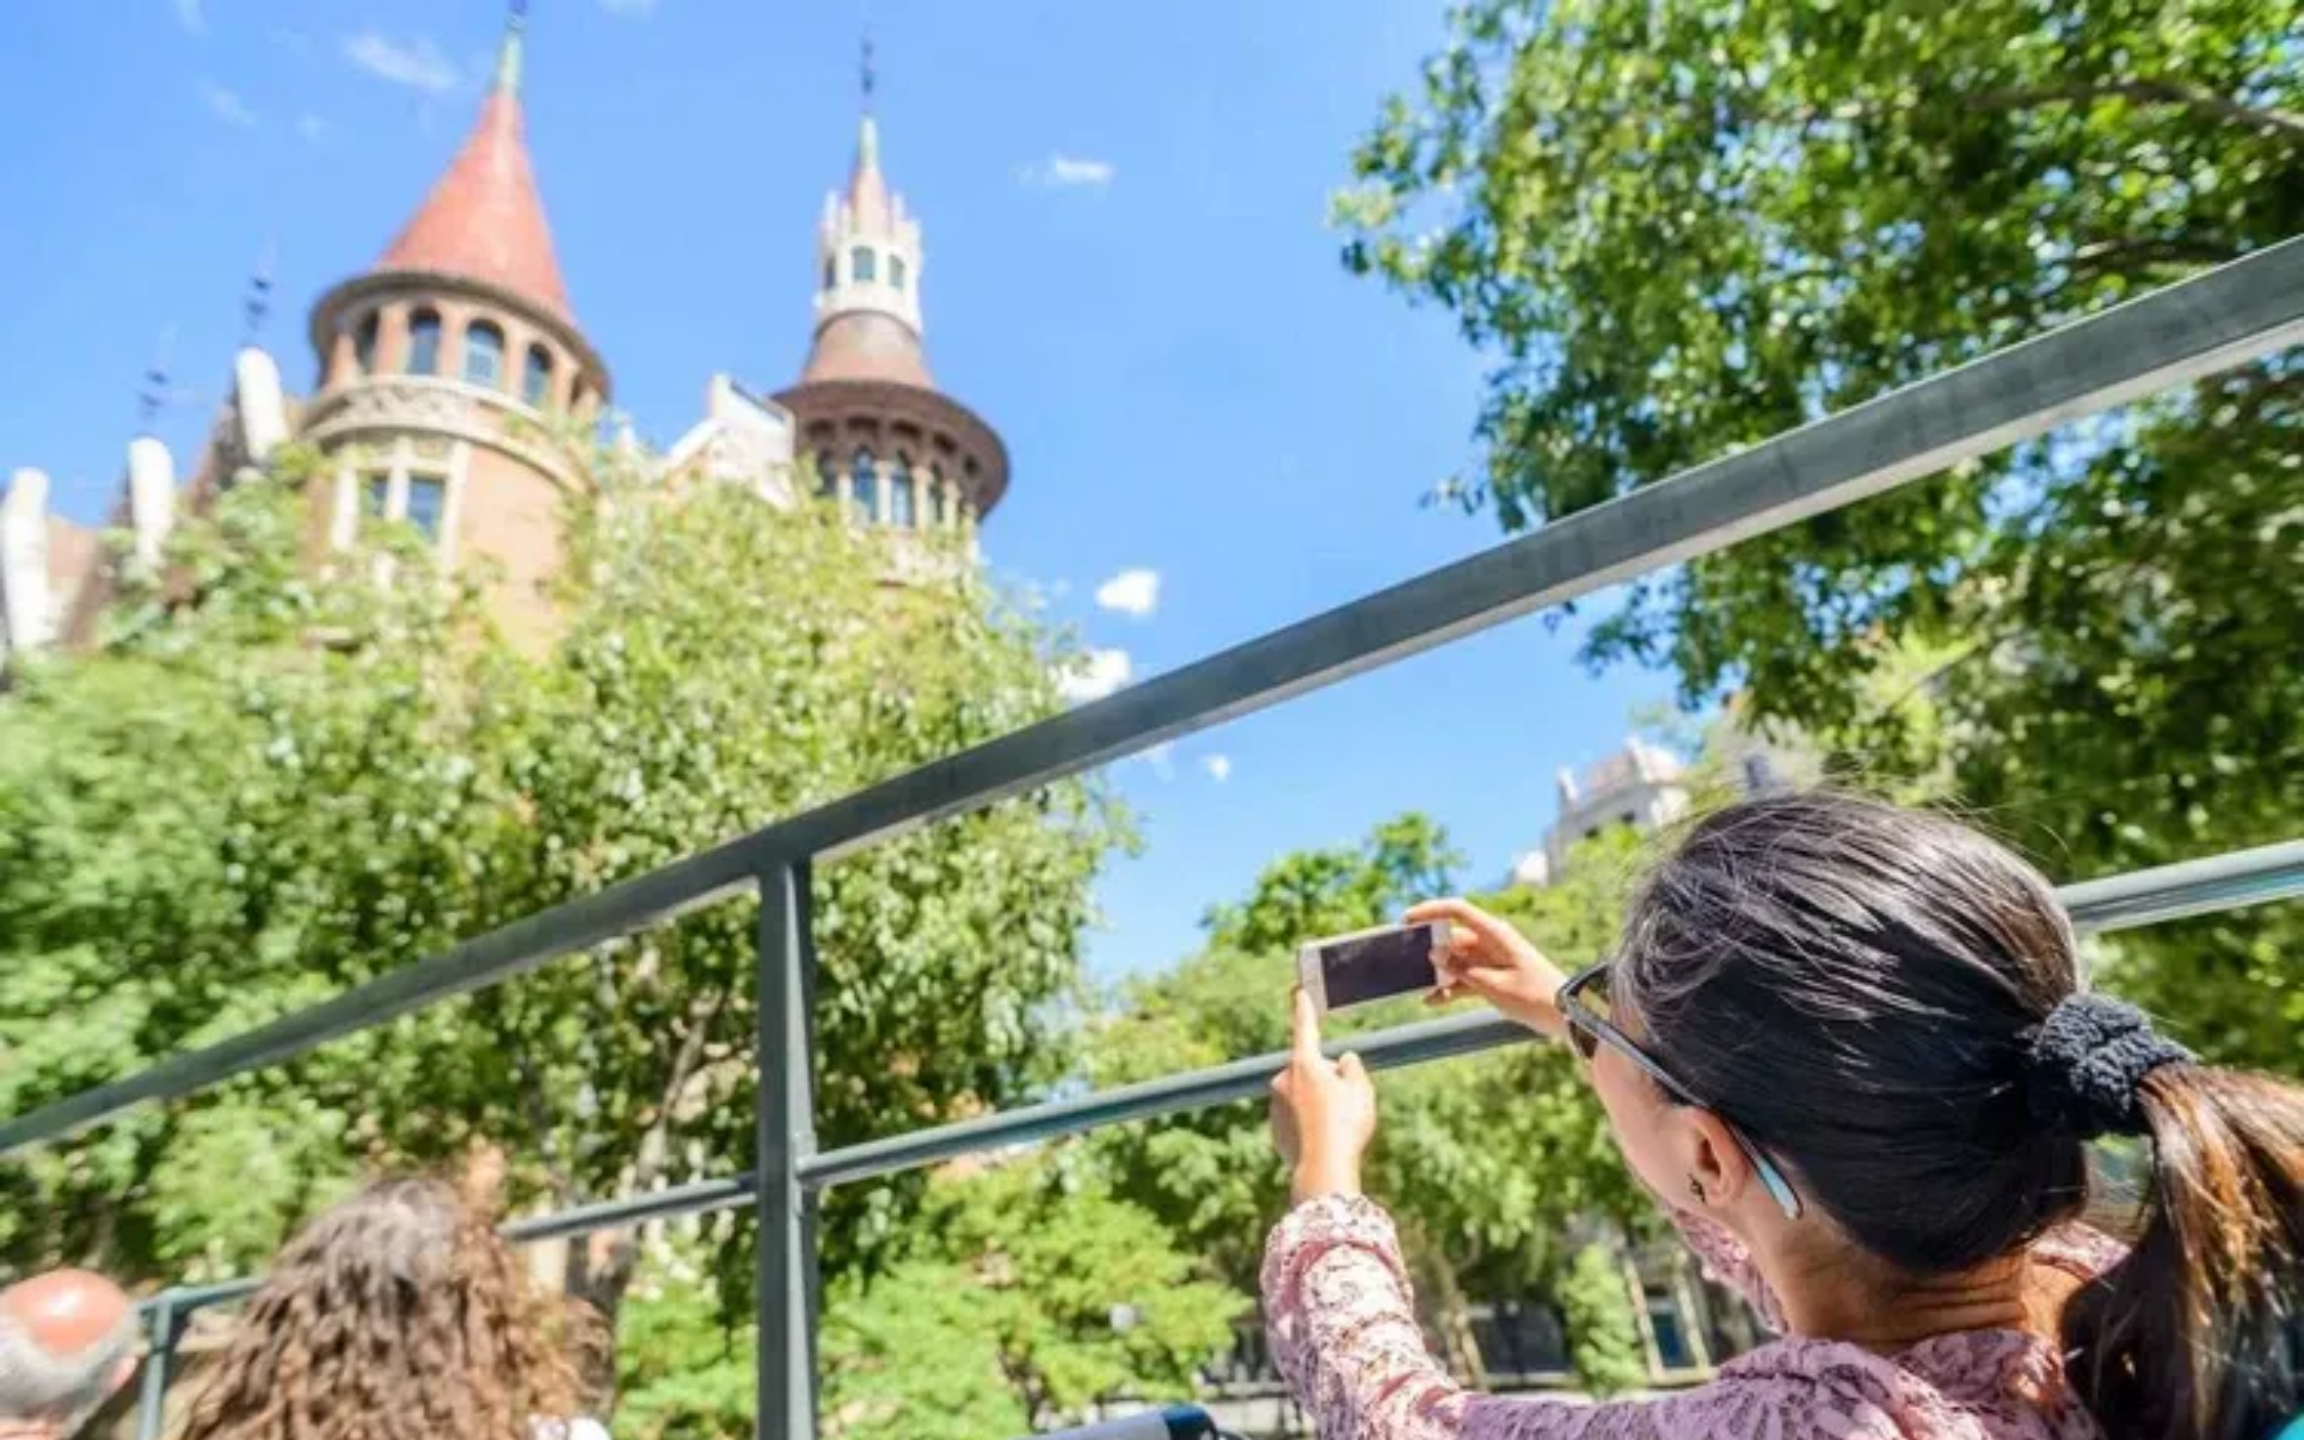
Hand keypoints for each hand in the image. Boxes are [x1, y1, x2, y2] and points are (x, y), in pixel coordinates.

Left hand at [1269, 988, 1376, 1203]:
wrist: (1323, 1169)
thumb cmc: (1345, 1125)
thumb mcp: (1361, 1090)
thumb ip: (1352, 1068)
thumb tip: (1344, 1061)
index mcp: (1304, 1064)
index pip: (1305, 1027)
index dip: (1304, 1007)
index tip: (1298, 990)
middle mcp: (1283, 1079)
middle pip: (1310, 1070)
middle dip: (1325, 1080)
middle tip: (1344, 1105)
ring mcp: (1276, 1105)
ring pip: (1304, 1096)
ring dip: (1318, 1104)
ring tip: (1335, 1127)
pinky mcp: (1275, 1128)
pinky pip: (1297, 1119)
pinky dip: (1309, 1125)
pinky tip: (1323, 1140)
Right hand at [1406, 897, 1569, 1039]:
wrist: (1566, 1015)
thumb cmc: (1534, 997)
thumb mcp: (1493, 985)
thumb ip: (1461, 969)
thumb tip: (1434, 953)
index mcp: (1495, 933)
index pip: (1457, 911)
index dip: (1430, 911)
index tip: (1406, 920)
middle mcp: (1492, 941)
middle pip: (1453, 938)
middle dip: (1432, 952)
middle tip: (1406, 965)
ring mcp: (1492, 959)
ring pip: (1457, 961)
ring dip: (1440, 975)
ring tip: (1421, 991)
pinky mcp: (1494, 976)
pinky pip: (1466, 977)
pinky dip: (1452, 988)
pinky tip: (1432, 1002)